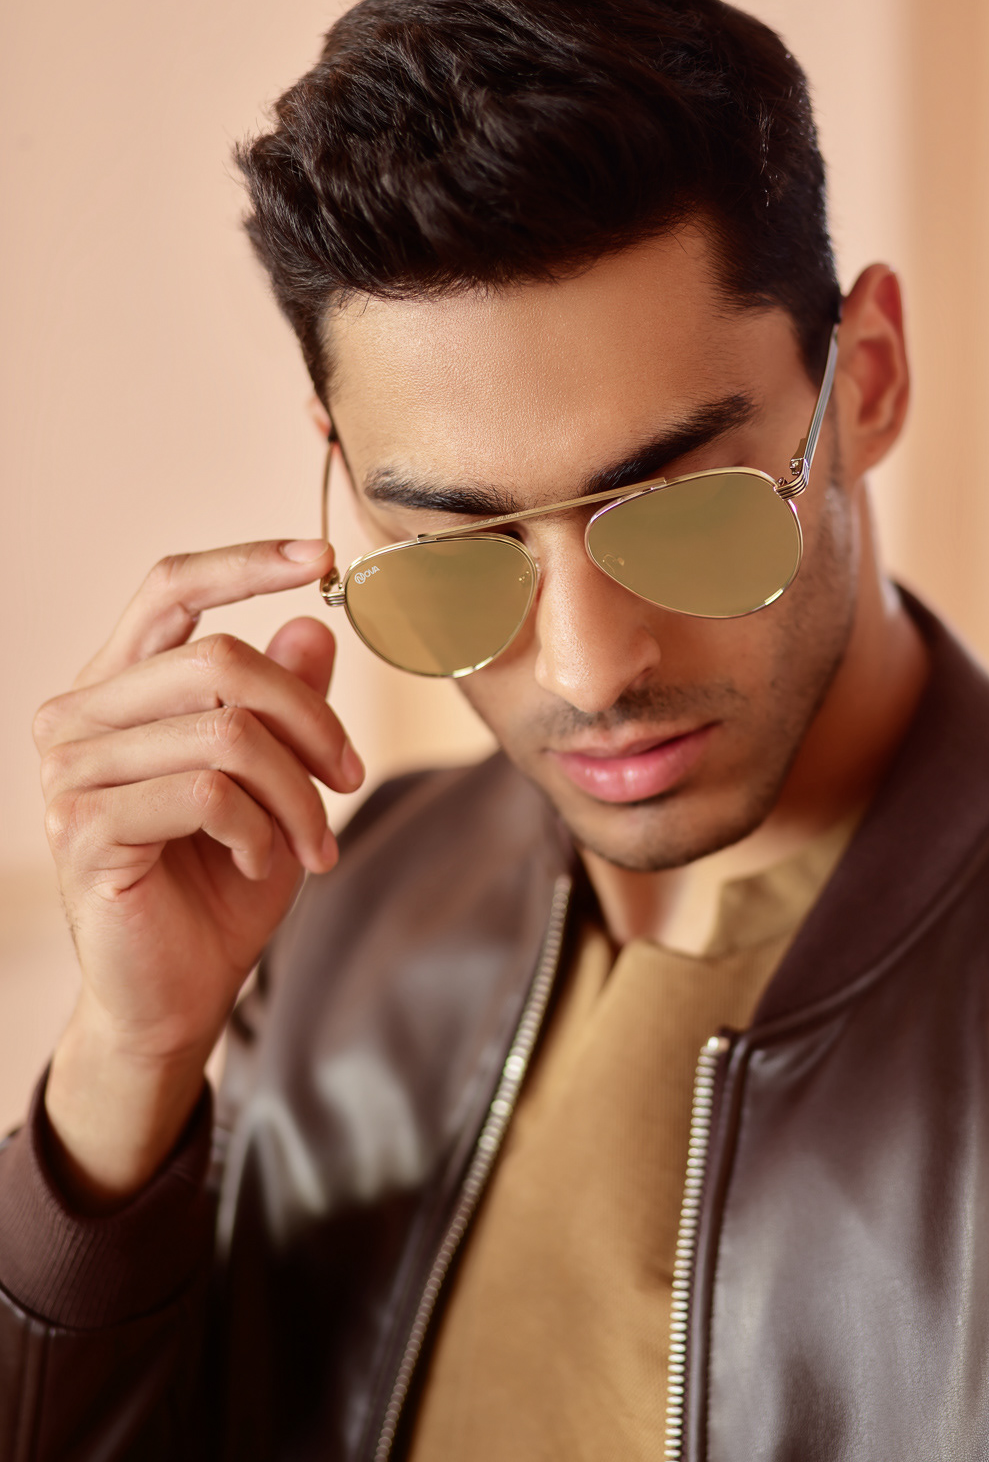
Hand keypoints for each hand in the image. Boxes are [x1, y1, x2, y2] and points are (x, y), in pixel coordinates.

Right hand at [35, 538, 363, 1205]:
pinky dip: (260, 830)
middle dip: (310, 718)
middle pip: (220, 660)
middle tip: (351, 775)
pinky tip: (262, 863)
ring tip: (314, 842)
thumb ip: (286, 704)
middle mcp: (79, 718)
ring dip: (296, 794)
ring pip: (226, 734)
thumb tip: (313, 626)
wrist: (178, 993)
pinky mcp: (86, 831)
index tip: (321, 558)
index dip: (244, 563)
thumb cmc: (221, 882)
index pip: (169, 589)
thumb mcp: (276, 780)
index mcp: (119, 687)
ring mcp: (73, 774)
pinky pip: (207, 795)